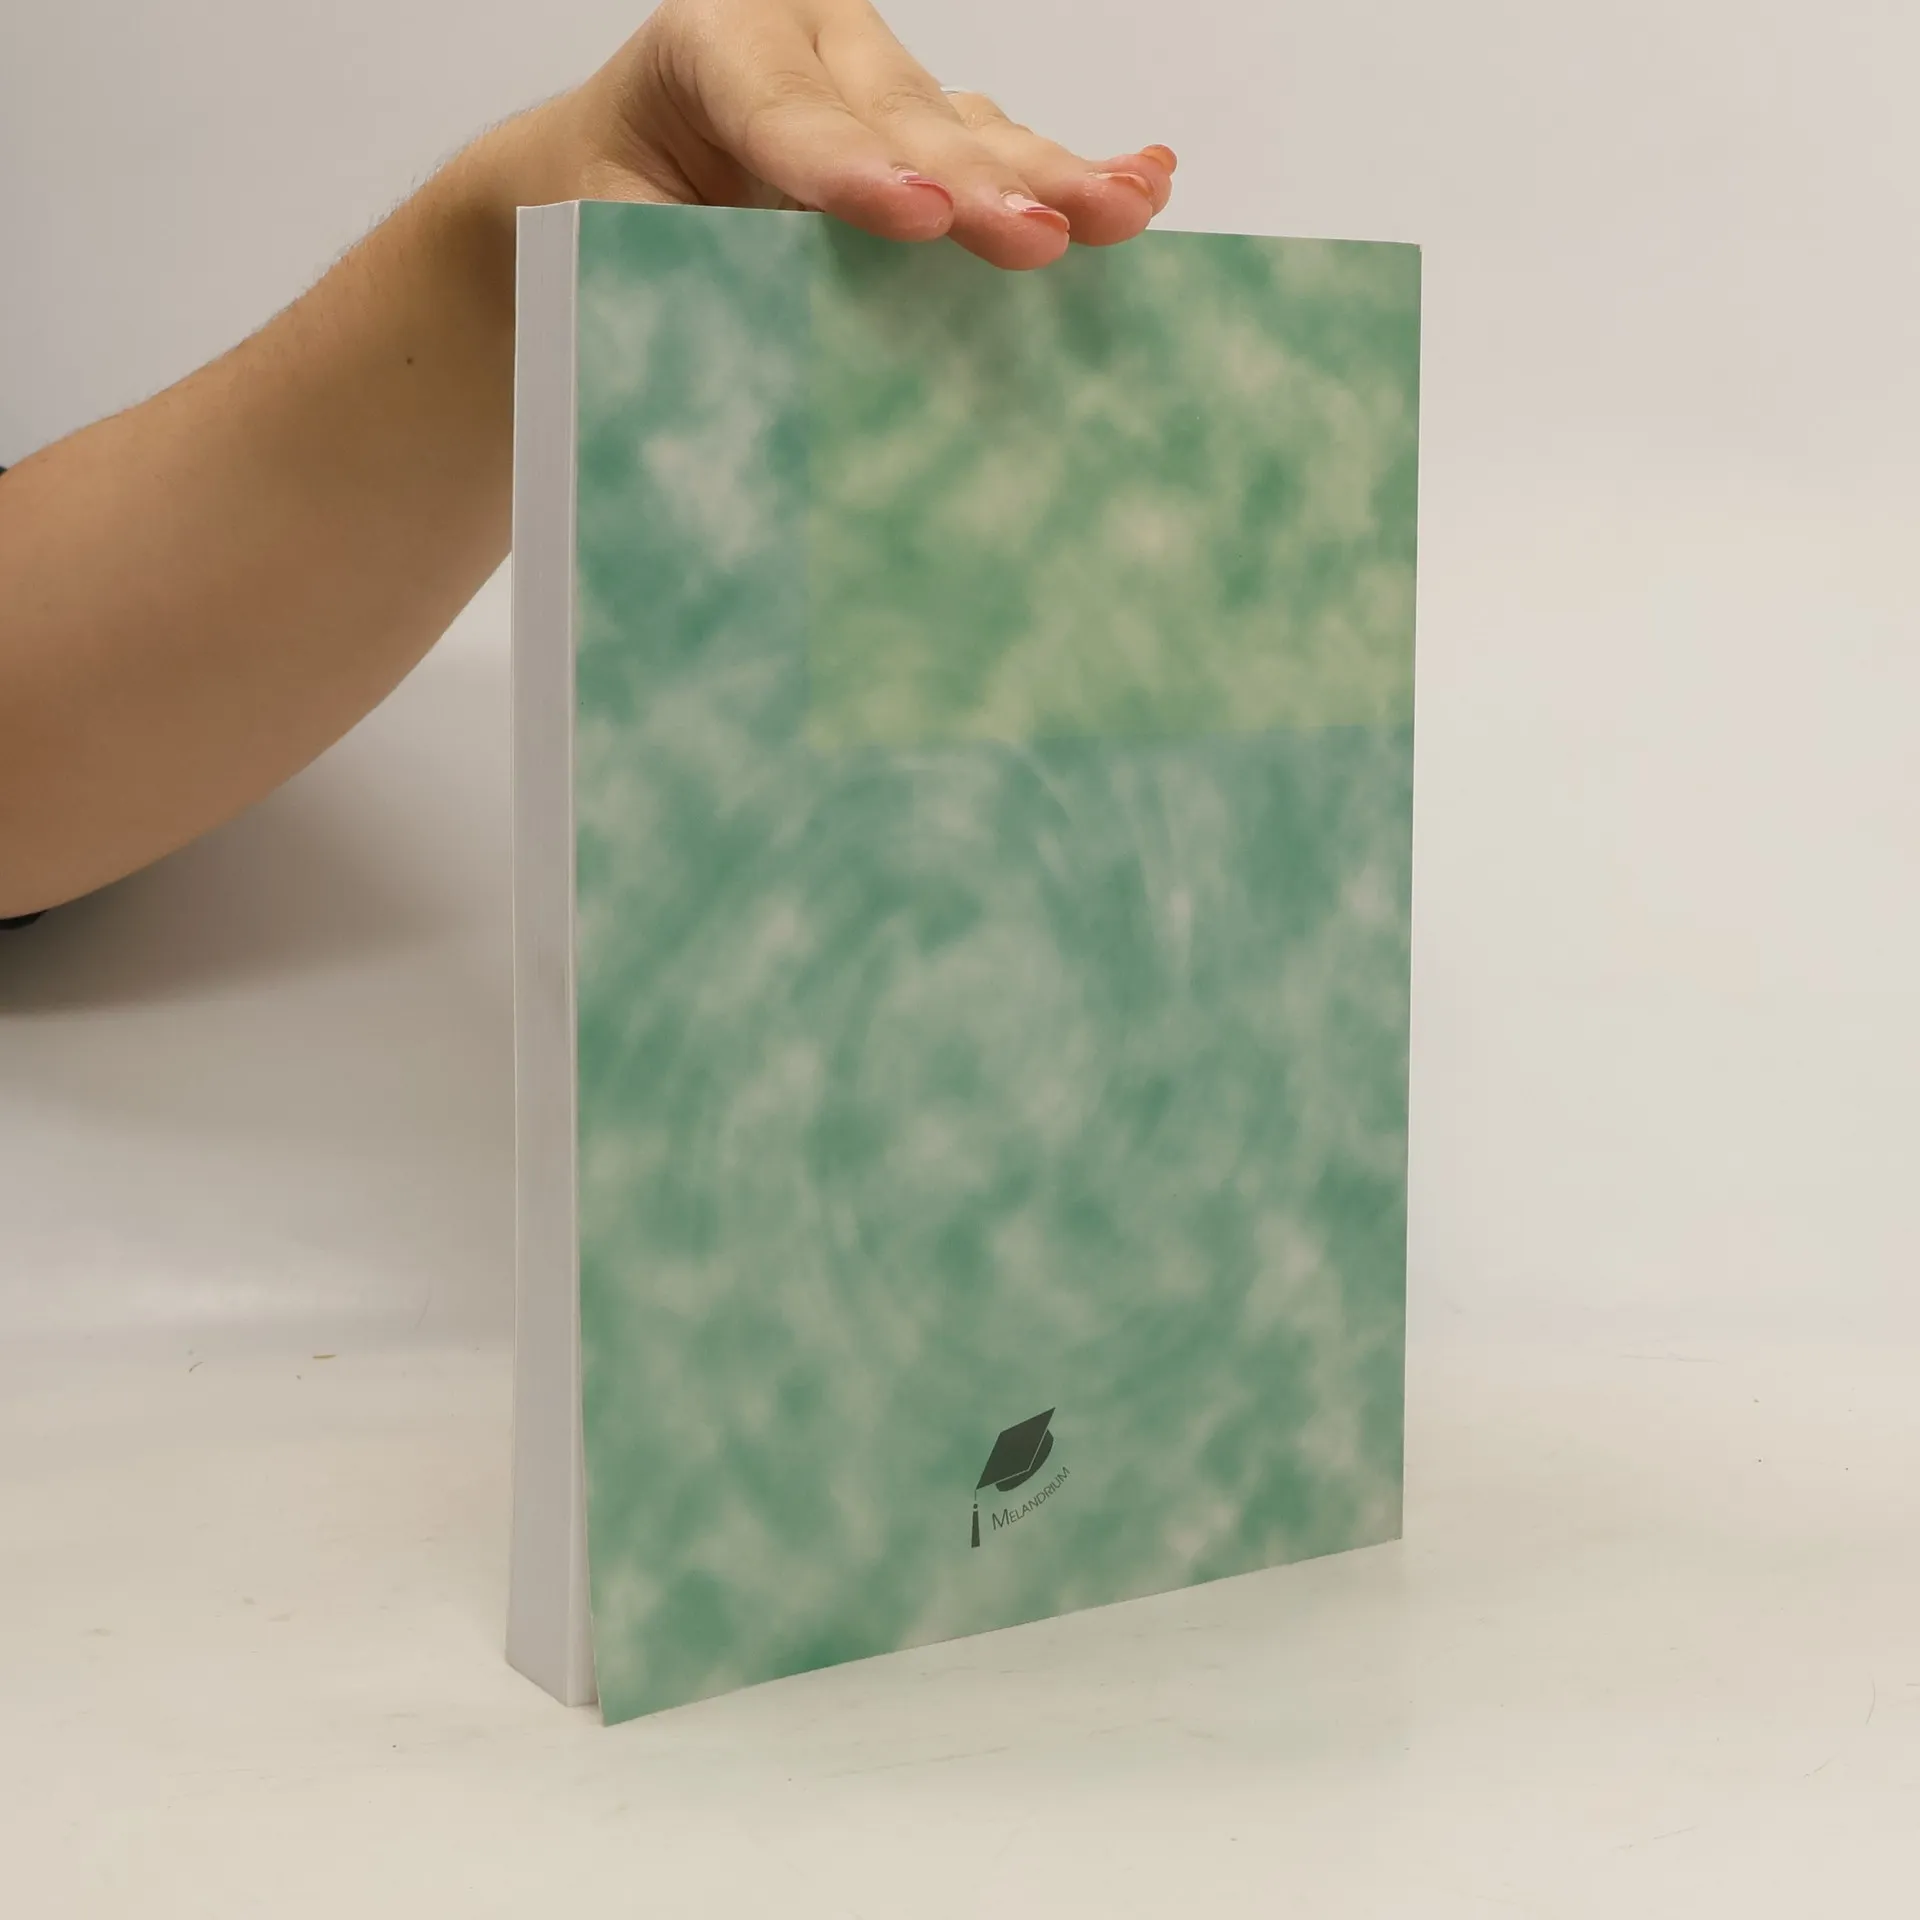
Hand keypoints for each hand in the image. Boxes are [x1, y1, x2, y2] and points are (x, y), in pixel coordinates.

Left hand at [514, 0, 1175, 269]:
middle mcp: (808, 41)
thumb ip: (682, 271)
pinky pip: (997, 146)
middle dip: (977, 184)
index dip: (853, 171)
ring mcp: (876, 78)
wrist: (609, 178)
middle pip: (903, 119)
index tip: (917, 220)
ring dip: (1052, 177)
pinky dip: (1065, 170)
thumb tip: (765, 357)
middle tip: (1039, 239)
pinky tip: (1147, 178)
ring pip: (968, 129)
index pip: (788, 114)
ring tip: (1126, 210)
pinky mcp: (922, 124)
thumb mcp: (610, 240)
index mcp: (712, 47)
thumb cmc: (608, 214)